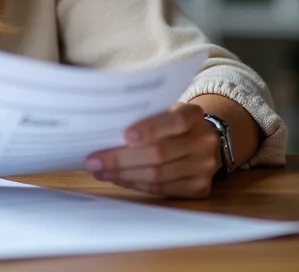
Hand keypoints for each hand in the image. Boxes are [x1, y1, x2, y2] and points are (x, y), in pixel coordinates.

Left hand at [85, 102, 221, 197]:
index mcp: (193, 115)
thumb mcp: (164, 109)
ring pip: (158, 175)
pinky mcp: (199, 188)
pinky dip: (136, 184)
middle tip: (94, 161)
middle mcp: (203, 141)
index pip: (175, 121)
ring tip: (100, 172)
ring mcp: (204, 167)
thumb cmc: (171, 121)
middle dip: (122, 159)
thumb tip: (104, 129)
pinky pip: (162, 189)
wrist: (204, 139)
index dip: (150, 129)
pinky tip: (118, 179)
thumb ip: (144, 116)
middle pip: (160, 153)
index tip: (125, 135)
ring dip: (124, 175)